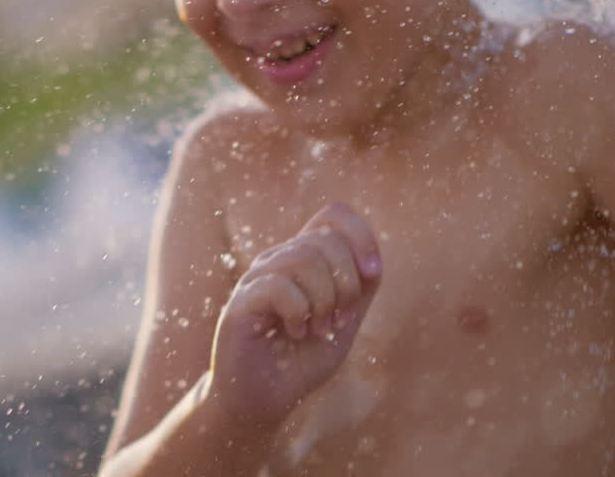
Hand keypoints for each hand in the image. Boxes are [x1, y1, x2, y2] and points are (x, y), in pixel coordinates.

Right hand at [207, 203, 382, 425]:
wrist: (265, 400)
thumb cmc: (301, 360)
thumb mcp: (344, 322)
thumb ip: (359, 290)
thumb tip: (371, 263)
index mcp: (304, 257)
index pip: (334, 214)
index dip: (362, 236)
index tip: (372, 275)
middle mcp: (279, 258)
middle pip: (326, 239)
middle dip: (347, 284)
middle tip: (340, 320)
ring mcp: (257, 277)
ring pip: (304, 258)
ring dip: (324, 301)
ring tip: (317, 329)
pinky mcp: (241, 301)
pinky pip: (280, 286)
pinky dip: (300, 313)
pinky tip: (296, 332)